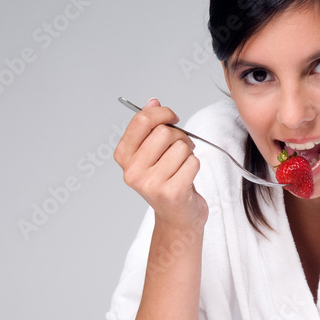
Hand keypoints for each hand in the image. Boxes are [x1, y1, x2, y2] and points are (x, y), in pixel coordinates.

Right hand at [115, 98, 207, 229]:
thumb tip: (153, 102)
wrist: (176, 217)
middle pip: (164, 132)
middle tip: (180, 149)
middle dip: (179, 136)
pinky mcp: (172, 193)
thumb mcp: (151, 153)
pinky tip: (187, 178)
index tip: (172, 117)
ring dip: (188, 153)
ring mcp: (151, 184)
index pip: (142, 121)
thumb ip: (150, 126)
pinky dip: (195, 166)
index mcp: (124, 157)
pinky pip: (193, 162)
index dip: (162, 113)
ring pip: (181, 147)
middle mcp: (133, 171)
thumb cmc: (165, 182)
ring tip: (182, 165)